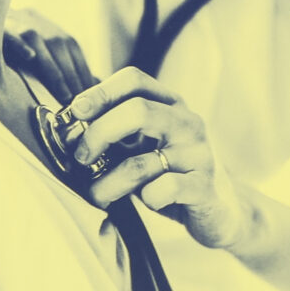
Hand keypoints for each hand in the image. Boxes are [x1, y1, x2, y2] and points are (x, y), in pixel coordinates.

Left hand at [58, 68, 255, 246]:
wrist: (223, 210)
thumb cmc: (170, 175)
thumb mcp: (146, 146)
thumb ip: (117, 133)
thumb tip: (66, 125)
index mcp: (172, 106)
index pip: (134, 80)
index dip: (100, 92)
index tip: (75, 113)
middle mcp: (189, 123)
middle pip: (137, 111)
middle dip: (98, 134)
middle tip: (81, 158)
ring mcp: (199, 155)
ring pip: (140, 162)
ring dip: (106, 184)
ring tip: (97, 196)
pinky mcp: (204, 187)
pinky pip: (161, 190)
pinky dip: (144, 200)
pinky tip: (147, 203)